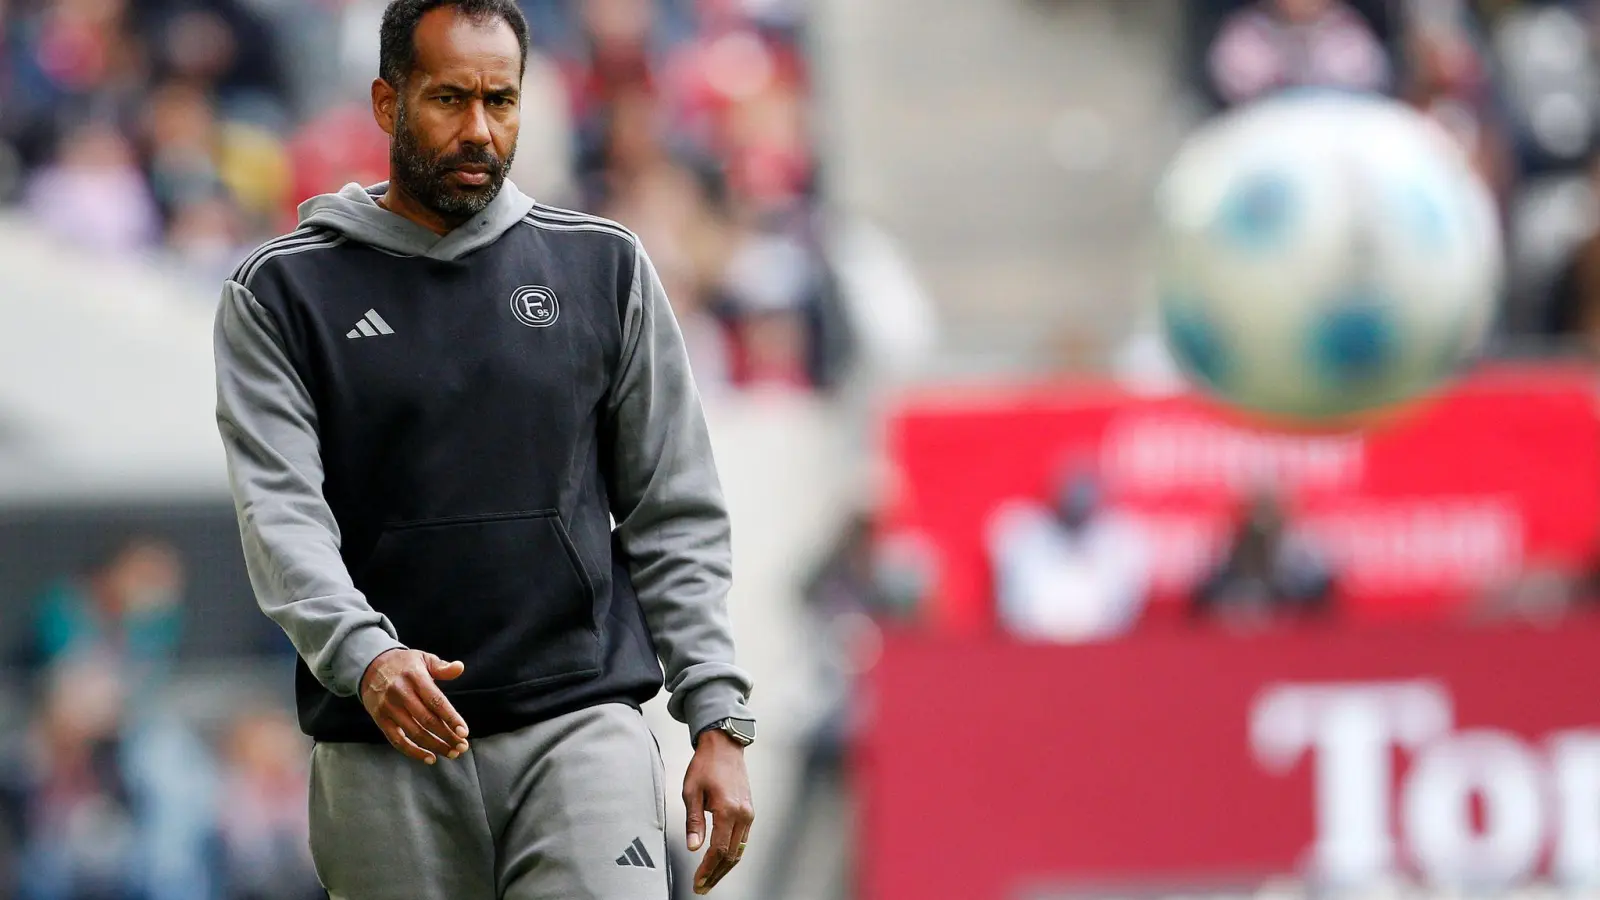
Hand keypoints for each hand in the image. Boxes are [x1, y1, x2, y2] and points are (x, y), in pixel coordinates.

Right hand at [359, 649, 470, 764]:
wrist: (369, 665)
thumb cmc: (404, 664)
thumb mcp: (423, 658)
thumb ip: (441, 666)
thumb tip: (460, 668)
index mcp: (415, 677)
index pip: (436, 701)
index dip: (451, 718)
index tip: (464, 732)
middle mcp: (400, 693)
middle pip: (427, 720)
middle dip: (447, 736)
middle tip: (462, 747)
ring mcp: (388, 707)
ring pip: (414, 733)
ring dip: (435, 746)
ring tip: (451, 753)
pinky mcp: (379, 719)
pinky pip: (396, 740)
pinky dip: (413, 752)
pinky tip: (430, 757)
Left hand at [683, 729, 754, 894]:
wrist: (725, 746)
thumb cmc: (705, 765)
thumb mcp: (691, 791)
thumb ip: (694, 821)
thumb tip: (693, 847)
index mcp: (727, 809)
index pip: (718, 849)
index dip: (707, 869)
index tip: (697, 882)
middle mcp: (742, 814)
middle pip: (731, 855)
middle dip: (716, 874)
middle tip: (701, 887)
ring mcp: (749, 813)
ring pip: (739, 850)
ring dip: (725, 867)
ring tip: (709, 880)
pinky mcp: (749, 811)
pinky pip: (743, 840)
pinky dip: (732, 854)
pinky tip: (721, 861)